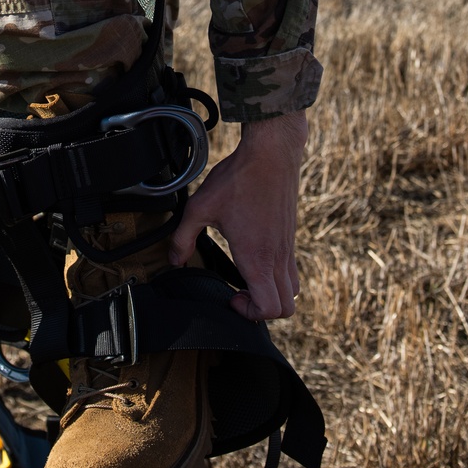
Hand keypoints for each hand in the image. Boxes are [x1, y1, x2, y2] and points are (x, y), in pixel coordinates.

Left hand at [168, 111, 307, 320]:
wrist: (271, 154)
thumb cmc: (239, 179)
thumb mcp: (200, 208)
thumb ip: (183, 238)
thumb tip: (174, 261)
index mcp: (257, 257)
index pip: (270, 308)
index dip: (251, 313)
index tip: (231, 295)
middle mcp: (278, 258)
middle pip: (286, 308)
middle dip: (262, 310)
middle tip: (239, 293)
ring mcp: (288, 248)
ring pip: (293, 291)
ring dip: (272, 294)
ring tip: (248, 280)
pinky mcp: (290, 237)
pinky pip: (291, 271)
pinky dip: (277, 278)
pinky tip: (255, 259)